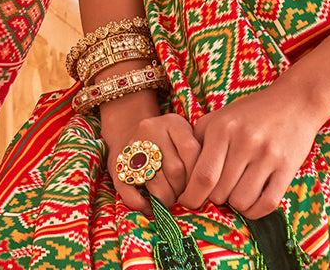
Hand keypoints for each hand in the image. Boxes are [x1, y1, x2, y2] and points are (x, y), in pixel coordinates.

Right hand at [101, 93, 201, 212]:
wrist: (127, 130)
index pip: (192, 150)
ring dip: (166, 199)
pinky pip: (130, 190)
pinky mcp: (117, 163)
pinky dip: (141, 204)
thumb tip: (212, 188)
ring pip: (156, 182)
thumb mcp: (184, 137)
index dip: (199, 176)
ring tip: (169, 201)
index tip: (200, 188)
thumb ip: (197, 155)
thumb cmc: (167, 143)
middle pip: (175, 169)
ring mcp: (133, 145)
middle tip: (184, 198)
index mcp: (172, 122)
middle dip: (183, 190)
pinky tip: (149, 207)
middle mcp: (151, 129)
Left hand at [179, 82, 320, 218]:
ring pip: (242, 201)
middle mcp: (243, 140)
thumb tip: (181, 175)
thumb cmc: (250, 113)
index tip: (188, 202)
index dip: (191, 196)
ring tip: (236, 192)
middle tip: (218, 193)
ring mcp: (267, 154)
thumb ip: (199, 141)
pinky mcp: (287, 167)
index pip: (202, 175)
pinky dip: (255, 211)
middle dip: (214, 199)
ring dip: (236, 204)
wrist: (294, 101)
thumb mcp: (220, 118)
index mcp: (221, 128)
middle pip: (220, 192)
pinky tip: (252, 201)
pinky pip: (267, 204)